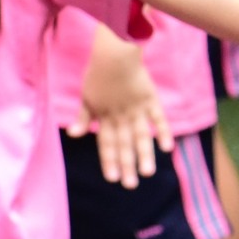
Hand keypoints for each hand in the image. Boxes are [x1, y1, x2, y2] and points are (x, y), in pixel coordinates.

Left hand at [70, 37, 170, 188]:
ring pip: (141, 135)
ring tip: (147, 172)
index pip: (106, 143)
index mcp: (104, 116)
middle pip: (124, 144)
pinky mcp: (150, 99)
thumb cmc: (97, 74)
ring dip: (144, 155)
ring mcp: (137, 109)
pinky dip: (162, 132)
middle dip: (126, 165)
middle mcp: (120, 115)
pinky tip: (166, 147)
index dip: (109, 161)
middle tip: (130, 185)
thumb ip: (82, 117)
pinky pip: (158, 118)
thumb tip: (72, 135)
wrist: (114, 53)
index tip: (112, 178)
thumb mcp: (85, 96)